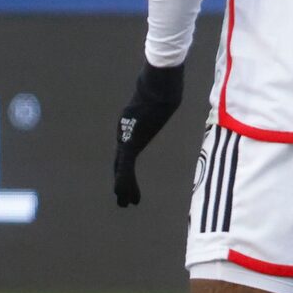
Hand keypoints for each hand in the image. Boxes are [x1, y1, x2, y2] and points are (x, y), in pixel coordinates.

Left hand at [113, 61, 185, 207]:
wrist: (158, 89)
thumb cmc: (162, 88)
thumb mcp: (160, 97)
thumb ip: (161, 98)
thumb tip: (173, 91)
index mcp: (129, 127)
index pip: (125, 151)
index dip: (123, 167)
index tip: (125, 179)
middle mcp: (124, 135)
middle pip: (120, 163)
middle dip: (121, 181)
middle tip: (122, 199)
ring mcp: (125, 140)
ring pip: (121, 170)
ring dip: (123, 188)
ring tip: (124, 204)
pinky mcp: (129, 144)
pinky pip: (125, 170)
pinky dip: (126, 185)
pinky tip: (128, 197)